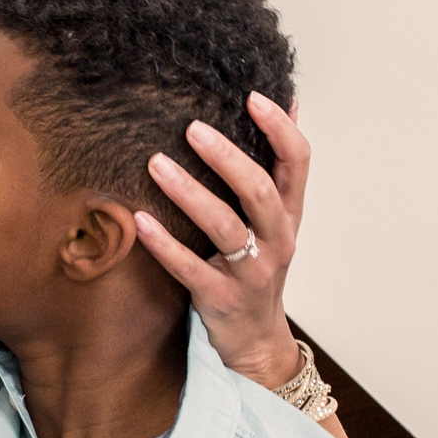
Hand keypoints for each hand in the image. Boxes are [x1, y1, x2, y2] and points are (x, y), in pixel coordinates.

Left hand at [131, 91, 309, 390]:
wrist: (255, 341)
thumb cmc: (259, 268)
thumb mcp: (277, 220)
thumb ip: (278, 168)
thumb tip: (291, 103)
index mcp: (289, 215)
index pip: (298, 162)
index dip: (280, 128)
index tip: (253, 96)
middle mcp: (276, 240)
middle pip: (259, 191)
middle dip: (227, 157)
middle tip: (192, 128)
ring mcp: (251, 272)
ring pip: (225, 227)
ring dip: (189, 193)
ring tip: (155, 164)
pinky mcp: (220, 299)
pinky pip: (190, 269)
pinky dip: (164, 244)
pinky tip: (139, 220)